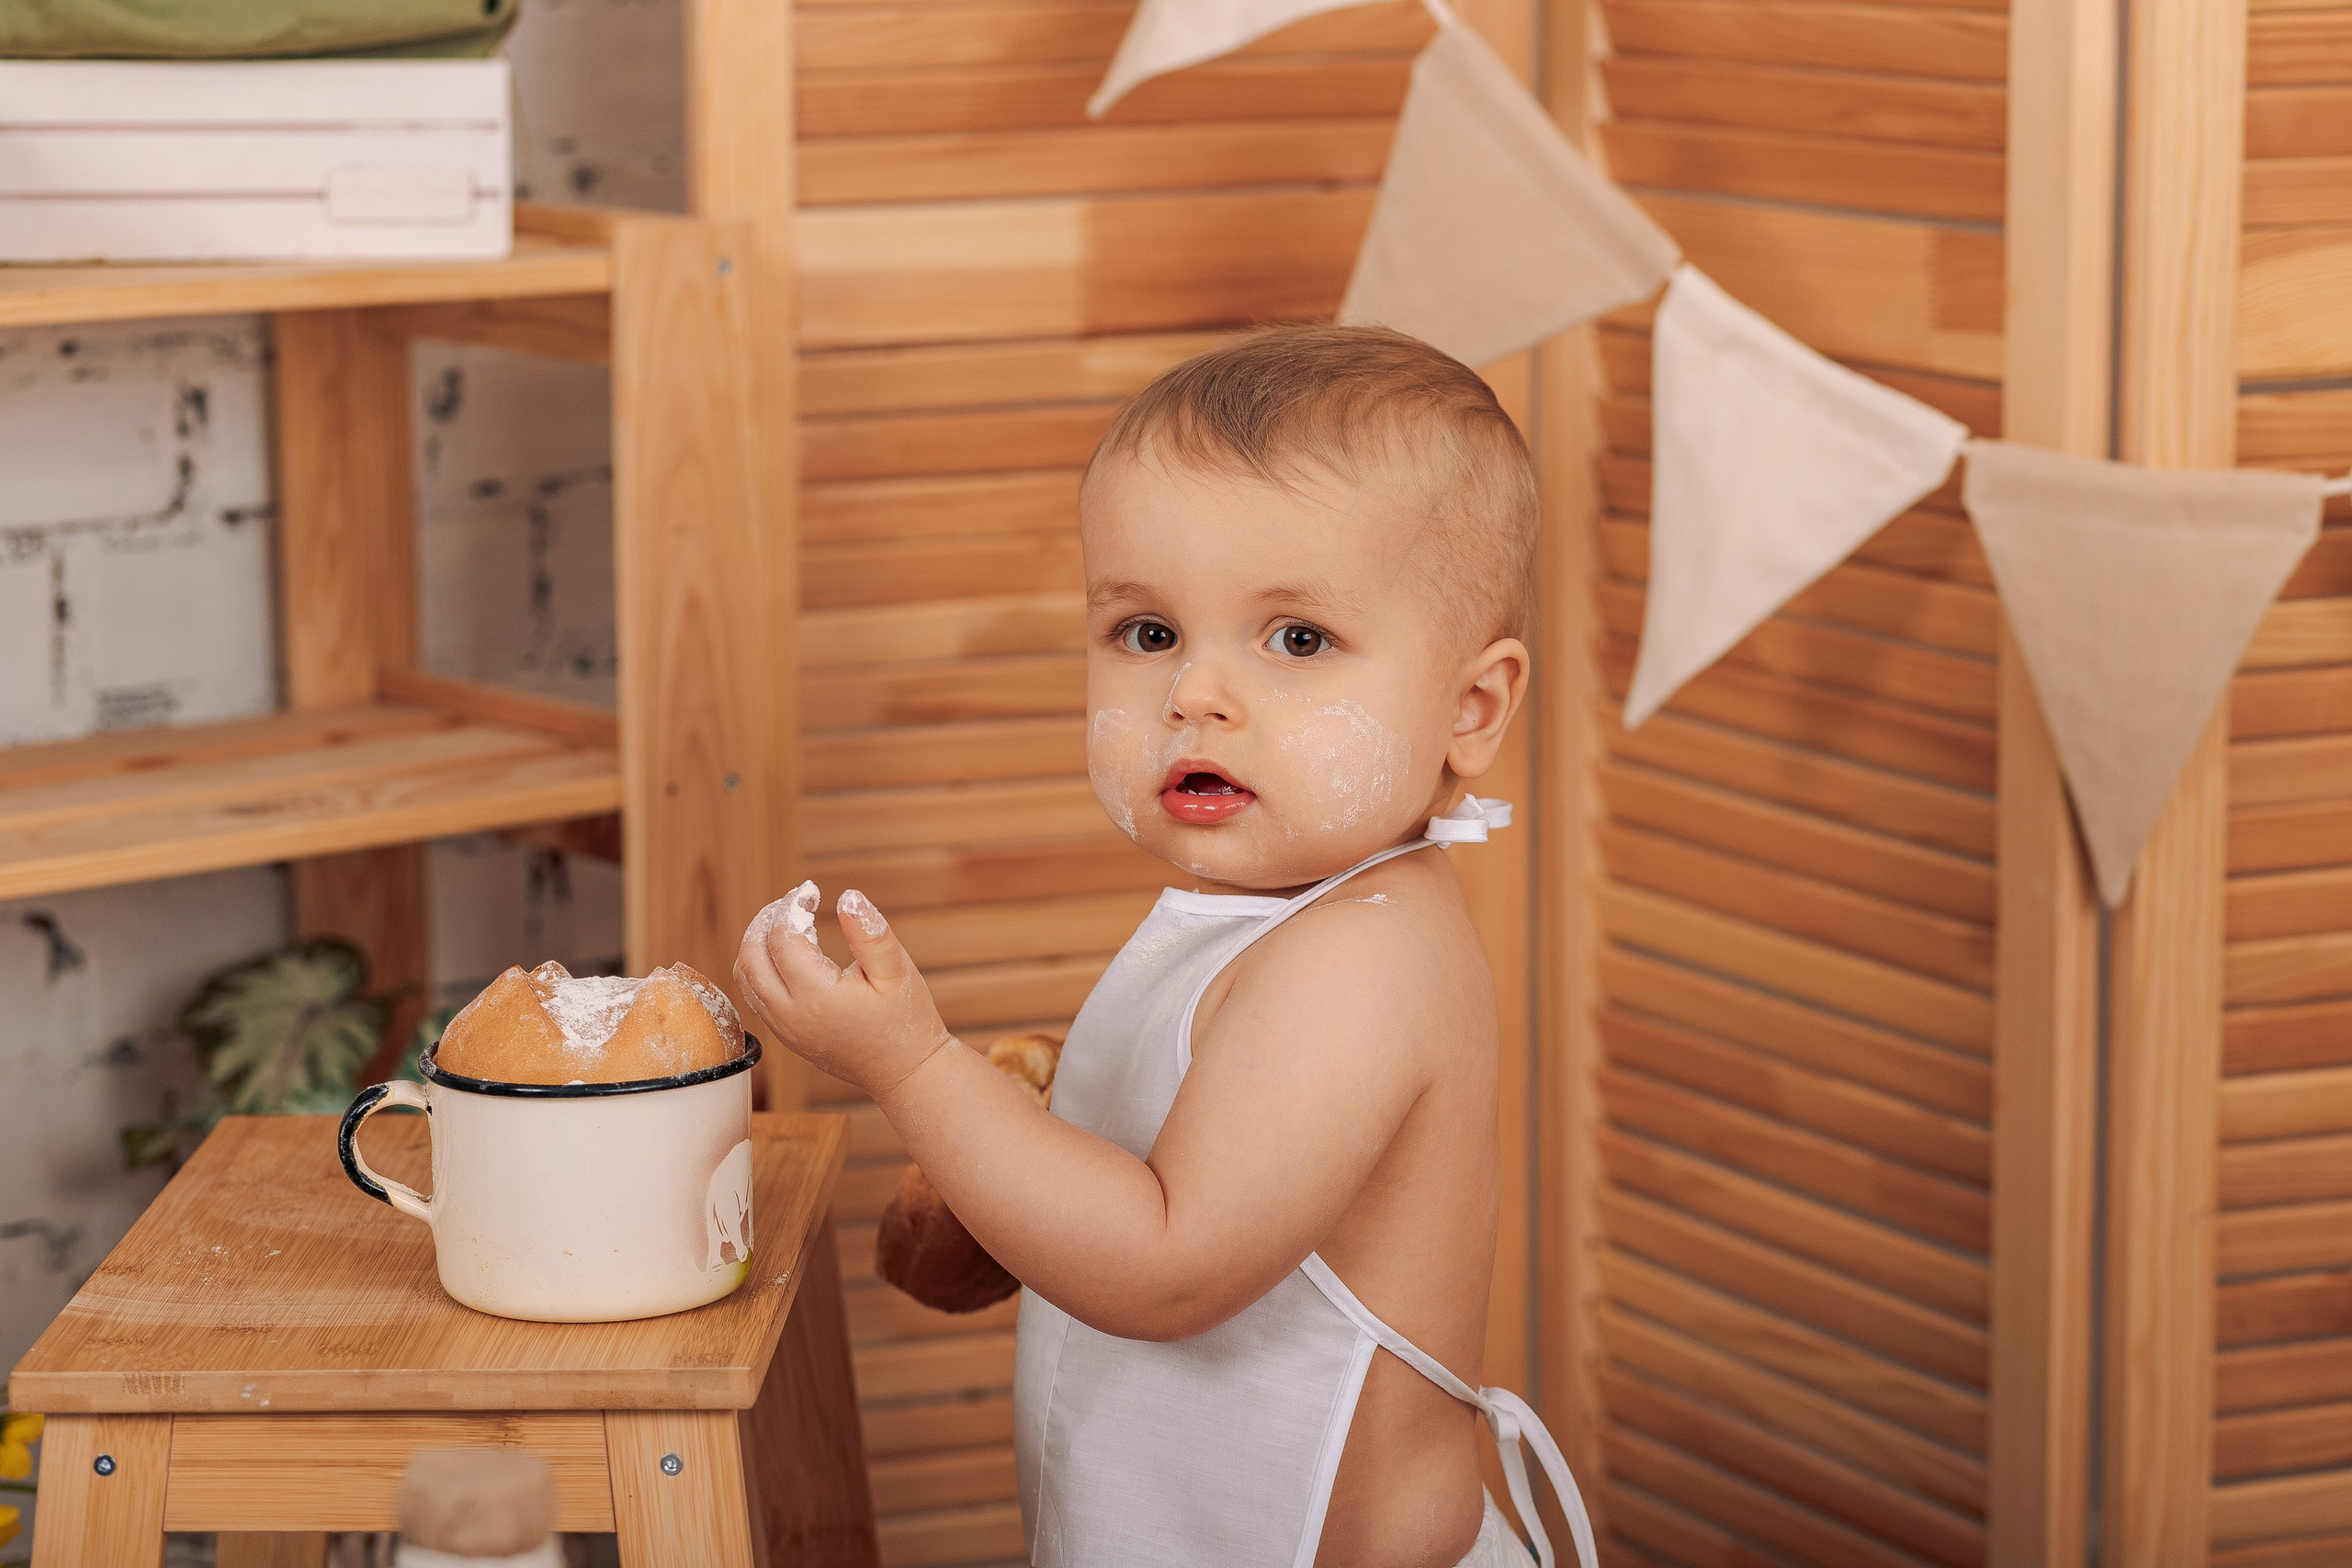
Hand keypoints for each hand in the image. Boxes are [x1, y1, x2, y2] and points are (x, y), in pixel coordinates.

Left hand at [734, 887, 954, 1097]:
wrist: (904, 1072)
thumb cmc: (906, 1021)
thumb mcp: (897, 972)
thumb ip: (872, 934)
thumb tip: (848, 896)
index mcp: (817, 996)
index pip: (783, 938)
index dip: (792, 906)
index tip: (811, 890)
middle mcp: (791, 1014)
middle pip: (751, 956)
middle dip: (765, 920)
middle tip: (793, 902)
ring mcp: (784, 1028)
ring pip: (745, 977)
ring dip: (757, 943)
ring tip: (786, 921)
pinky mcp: (785, 1035)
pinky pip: (755, 995)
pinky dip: (761, 966)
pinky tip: (788, 952)